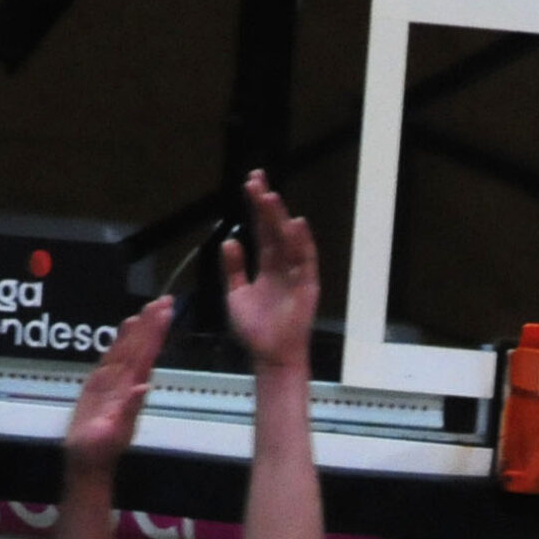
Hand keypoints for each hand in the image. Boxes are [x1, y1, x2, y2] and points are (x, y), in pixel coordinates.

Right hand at [63, 296, 173, 474]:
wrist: (87, 463)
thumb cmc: (98, 452)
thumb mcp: (110, 433)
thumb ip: (126, 410)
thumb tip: (142, 386)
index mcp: (130, 391)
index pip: (145, 355)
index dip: (154, 333)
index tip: (165, 311)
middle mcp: (125, 383)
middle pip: (140, 348)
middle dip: (152, 324)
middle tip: (165, 299)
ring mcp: (114, 383)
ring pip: (128, 350)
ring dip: (139, 329)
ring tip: (149, 308)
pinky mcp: (100, 385)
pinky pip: (112, 357)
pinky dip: (119, 341)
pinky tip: (125, 327)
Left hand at [222, 170, 318, 372]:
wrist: (269, 357)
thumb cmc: (255, 331)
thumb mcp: (236, 295)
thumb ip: (233, 269)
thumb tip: (231, 241)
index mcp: (266, 266)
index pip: (261, 230)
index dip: (256, 208)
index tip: (250, 184)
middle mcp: (282, 266)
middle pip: (274, 229)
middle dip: (266, 205)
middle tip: (256, 180)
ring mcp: (295, 274)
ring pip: (288, 240)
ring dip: (280, 218)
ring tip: (269, 197)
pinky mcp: (307, 286)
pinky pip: (305, 260)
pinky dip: (302, 242)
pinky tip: (295, 224)